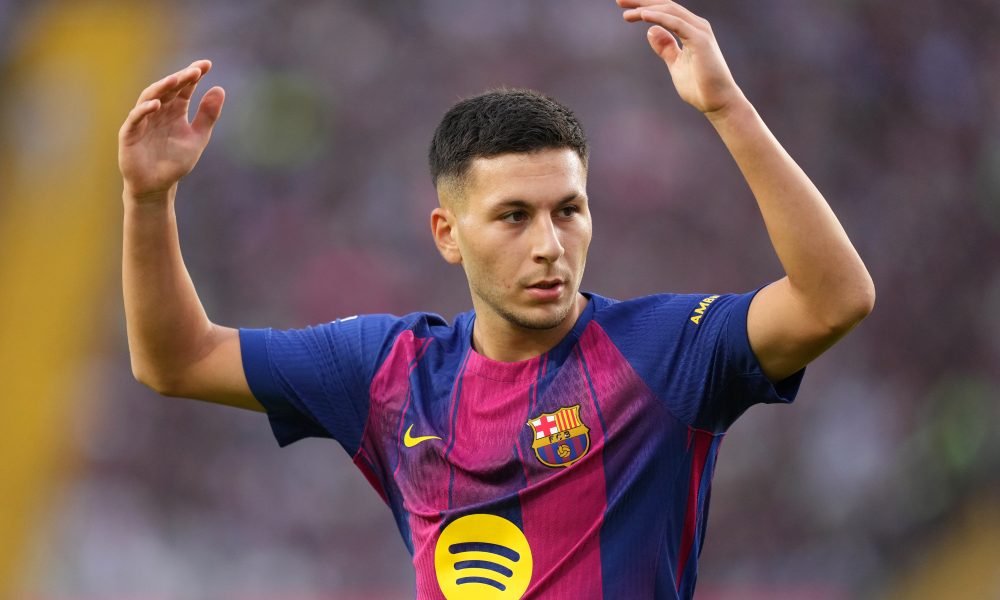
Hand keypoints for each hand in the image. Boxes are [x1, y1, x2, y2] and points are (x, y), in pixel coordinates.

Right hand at [118, 59, 224, 199]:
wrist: (157, 185)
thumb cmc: (175, 161)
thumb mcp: (197, 138)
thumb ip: (208, 115)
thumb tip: (219, 88)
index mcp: (175, 110)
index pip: (184, 88)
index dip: (193, 75)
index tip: (206, 64)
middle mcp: (158, 111)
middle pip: (168, 89)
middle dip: (181, 78)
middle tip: (196, 70)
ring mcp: (143, 120)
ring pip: (150, 97)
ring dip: (163, 88)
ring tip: (176, 79)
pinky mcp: (130, 133)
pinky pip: (136, 118)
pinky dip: (145, 110)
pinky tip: (157, 104)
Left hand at [617, 0, 744, 115]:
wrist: (717, 102)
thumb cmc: (699, 86)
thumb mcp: (675, 63)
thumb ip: (666, 47)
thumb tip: (651, 30)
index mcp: (690, 30)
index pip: (665, 11)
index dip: (644, 6)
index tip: (624, 8)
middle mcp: (696, 26)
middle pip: (666, 6)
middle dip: (642, 1)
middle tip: (619, 1)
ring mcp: (699, 31)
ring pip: (669, 10)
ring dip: (646, 8)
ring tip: (626, 12)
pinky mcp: (699, 39)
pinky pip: (676, 23)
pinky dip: (658, 17)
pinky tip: (643, 15)